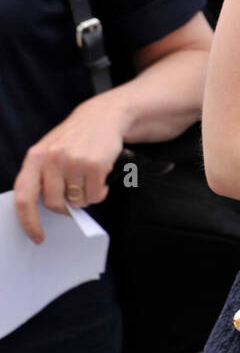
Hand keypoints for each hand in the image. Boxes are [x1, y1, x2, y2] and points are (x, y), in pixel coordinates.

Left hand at [13, 96, 126, 243]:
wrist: (103, 115)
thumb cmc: (75, 138)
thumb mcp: (51, 151)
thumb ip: (43, 177)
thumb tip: (43, 213)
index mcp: (35, 157)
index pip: (24, 198)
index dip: (28, 222)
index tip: (37, 236)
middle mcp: (52, 159)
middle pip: (54, 203)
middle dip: (66, 205)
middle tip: (74, 192)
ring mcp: (73, 162)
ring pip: (77, 202)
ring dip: (85, 196)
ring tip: (88, 177)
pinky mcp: (94, 165)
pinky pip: (95, 195)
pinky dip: (99, 191)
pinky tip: (100, 175)